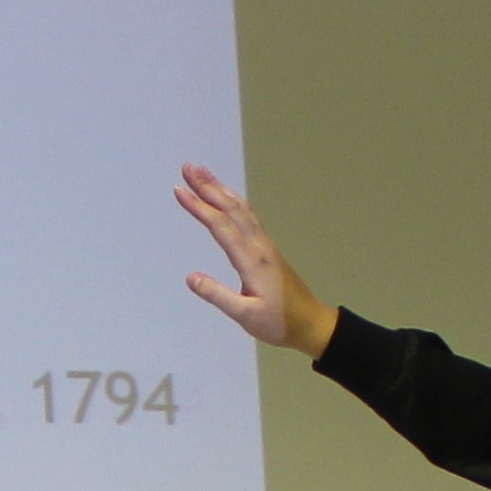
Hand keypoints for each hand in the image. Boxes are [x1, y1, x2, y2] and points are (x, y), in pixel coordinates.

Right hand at [174, 166, 339, 356]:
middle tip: (188, 167)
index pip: (220, 226)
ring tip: (203, 173)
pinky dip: (233, 201)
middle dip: (208, 187)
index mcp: (251, 260)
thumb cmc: (278, 322)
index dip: (199, 207)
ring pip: (240, 208)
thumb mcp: (245, 315)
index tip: (179, 190)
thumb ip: (217, 295)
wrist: (310, 323)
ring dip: (221, 189)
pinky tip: (227, 197)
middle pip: (230, 208)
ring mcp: (264, 244)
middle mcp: (258, 245)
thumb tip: (190, 277)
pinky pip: (248, 216)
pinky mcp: (267, 248)